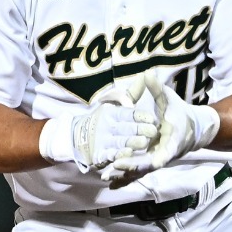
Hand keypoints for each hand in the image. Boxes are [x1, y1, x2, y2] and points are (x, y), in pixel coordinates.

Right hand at [38, 92, 157, 175]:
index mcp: (112, 113)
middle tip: (153, 131)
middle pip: (126, 128)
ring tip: (143, 142)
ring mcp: (104, 141)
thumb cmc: (105, 120)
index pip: (127, 113)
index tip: (152, 118)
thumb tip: (145, 75)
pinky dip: (119, 155)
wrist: (78, 138)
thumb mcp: (116, 105)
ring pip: (120, 142)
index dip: (139, 115)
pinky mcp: (100, 155)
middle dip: (139, 129)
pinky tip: (128, 154)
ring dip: (131, 142)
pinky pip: (110, 155)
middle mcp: (108, 126)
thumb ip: (132, 94)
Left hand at [100, 75, 220, 184]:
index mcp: (173, 138)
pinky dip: (123, 177)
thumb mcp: (170, 99)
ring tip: (105, 176)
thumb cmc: (179, 112)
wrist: (192, 129)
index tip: (154, 163)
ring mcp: (156, 160)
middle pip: (149, 164)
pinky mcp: (149, 163)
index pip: (168, 150)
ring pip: (140, 171)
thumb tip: (148, 73)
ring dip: (124, 175)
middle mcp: (165, 153)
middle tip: (115, 164)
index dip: (161, 157)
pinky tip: (108, 180)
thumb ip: (158, 89)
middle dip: (133, 165)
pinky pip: (136, 172)